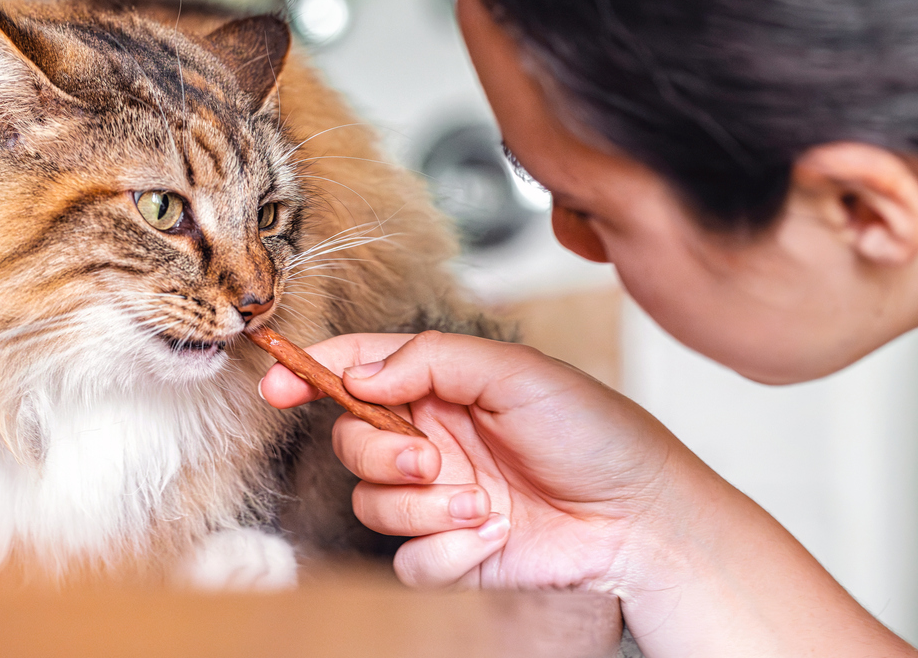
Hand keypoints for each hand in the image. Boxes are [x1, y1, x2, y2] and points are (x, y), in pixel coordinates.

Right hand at [260, 330, 677, 591]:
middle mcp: (435, 439)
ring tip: (484, 504)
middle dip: (382, 453)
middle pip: (353, 440)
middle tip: (433, 459)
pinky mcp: (451, 552)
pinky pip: (407, 558)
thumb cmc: (596, 435)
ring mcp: (440, 497)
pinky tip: (491, 537)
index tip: (277, 382)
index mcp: (447, 387)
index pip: (364, 371)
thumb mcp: (519, 374)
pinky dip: (445, 550)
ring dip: (424, 505)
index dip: (315, 372)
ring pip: (373, 503)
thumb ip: (435, 359)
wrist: (640, 521)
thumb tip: (361, 371)